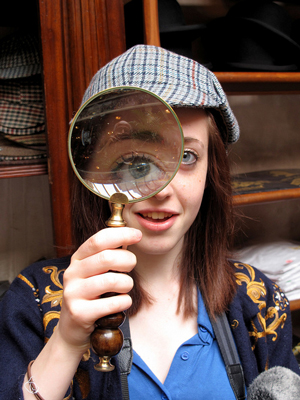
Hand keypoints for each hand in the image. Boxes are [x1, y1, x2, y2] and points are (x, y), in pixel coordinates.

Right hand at [57, 227, 141, 352]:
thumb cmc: (92, 295)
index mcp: (77, 258)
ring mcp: (73, 293)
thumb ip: (109, 254)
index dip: (121, 234)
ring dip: (127, 284)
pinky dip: (124, 302)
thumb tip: (133, 235)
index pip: (98, 240)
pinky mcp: (79, 313)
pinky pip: (112, 303)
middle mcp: (72, 273)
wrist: (73, 328)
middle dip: (127, 260)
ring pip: (112, 281)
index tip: (137, 235)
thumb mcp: (95, 271)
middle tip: (131, 267)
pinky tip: (122, 302)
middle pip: (107, 258)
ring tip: (124, 288)